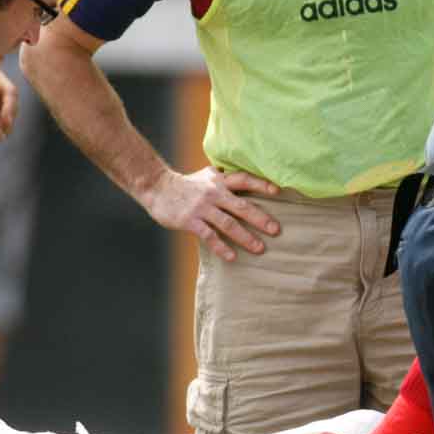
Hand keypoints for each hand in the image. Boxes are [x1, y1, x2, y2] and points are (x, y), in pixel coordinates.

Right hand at [142, 165, 280, 260]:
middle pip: (241, 206)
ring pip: (228, 223)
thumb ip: (225, 180)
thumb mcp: (207, 176)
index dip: (261, 184)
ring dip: (245, 237)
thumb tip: (249, 182)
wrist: (156, 187)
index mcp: (219, 181)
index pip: (243, 179)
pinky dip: (221, 247)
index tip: (277, 191)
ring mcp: (202, 207)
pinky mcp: (190, 221)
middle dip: (260, 218)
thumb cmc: (186, 185)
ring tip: (260, 248)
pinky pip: (209, 236)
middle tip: (276, 230)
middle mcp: (213, 193)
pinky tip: (233, 257)